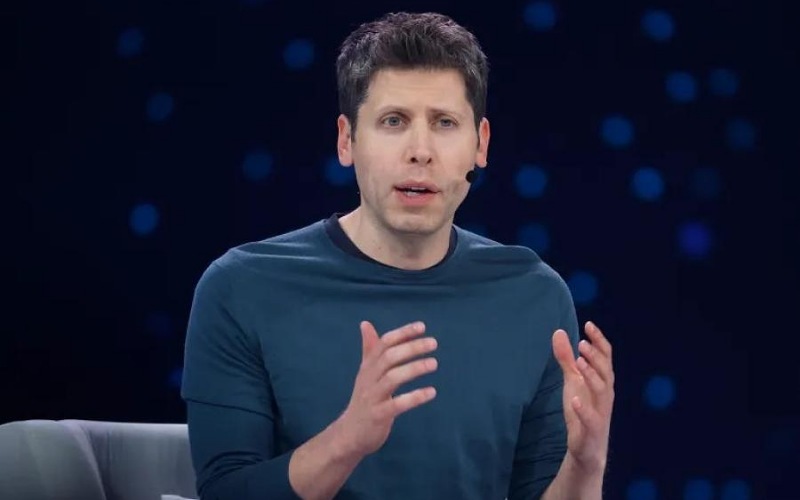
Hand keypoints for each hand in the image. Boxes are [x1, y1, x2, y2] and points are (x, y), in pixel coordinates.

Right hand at [338, 321, 437, 458]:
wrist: (349, 434)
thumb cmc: (363, 400)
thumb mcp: (365, 374)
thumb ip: (369, 349)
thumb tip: (365, 323)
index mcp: (367, 367)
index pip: (384, 344)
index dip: (402, 333)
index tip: (422, 326)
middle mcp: (368, 378)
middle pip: (388, 357)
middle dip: (411, 347)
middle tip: (433, 342)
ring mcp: (372, 397)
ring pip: (392, 378)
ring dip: (414, 368)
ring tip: (434, 363)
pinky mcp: (377, 415)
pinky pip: (396, 404)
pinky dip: (414, 397)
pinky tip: (431, 392)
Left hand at [552, 321, 614, 472]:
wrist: (587, 448)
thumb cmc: (582, 410)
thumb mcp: (572, 381)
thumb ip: (566, 358)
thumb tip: (558, 332)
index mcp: (602, 381)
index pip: (605, 357)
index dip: (599, 341)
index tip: (589, 325)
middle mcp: (605, 394)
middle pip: (606, 371)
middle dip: (596, 356)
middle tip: (582, 343)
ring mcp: (601, 411)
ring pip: (602, 391)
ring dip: (592, 375)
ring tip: (579, 362)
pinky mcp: (593, 429)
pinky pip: (591, 418)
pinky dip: (584, 409)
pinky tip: (575, 399)